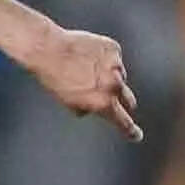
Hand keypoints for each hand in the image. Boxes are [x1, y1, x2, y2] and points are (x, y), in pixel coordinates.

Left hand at [25, 27, 142, 141]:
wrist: (47, 49)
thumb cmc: (54, 77)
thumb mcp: (69, 103)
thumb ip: (90, 108)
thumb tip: (96, 108)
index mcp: (103, 103)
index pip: (124, 123)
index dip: (131, 131)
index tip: (136, 135)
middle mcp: (113, 85)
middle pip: (128, 99)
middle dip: (121, 101)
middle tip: (107, 95)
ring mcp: (115, 65)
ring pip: (120, 76)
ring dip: (109, 76)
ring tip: (85, 68)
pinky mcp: (113, 48)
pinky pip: (114, 58)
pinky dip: (105, 58)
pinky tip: (87, 55)